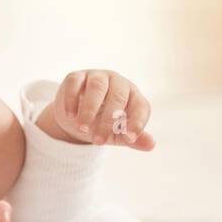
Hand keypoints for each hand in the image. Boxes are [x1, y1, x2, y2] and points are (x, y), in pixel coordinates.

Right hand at [37, 69, 153, 150]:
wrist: (76, 117)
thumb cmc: (102, 124)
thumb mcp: (117, 135)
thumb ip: (132, 139)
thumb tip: (151, 145)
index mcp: (133, 95)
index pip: (141, 106)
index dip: (137, 122)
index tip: (129, 139)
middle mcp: (117, 82)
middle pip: (118, 96)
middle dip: (108, 121)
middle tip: (98, 141)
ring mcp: (97, 76)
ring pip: (97, 87)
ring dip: (89, 109)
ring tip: (82, 129)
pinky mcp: (77, 76)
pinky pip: (75, 82)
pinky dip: (72, 100)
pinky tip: (70, 117)